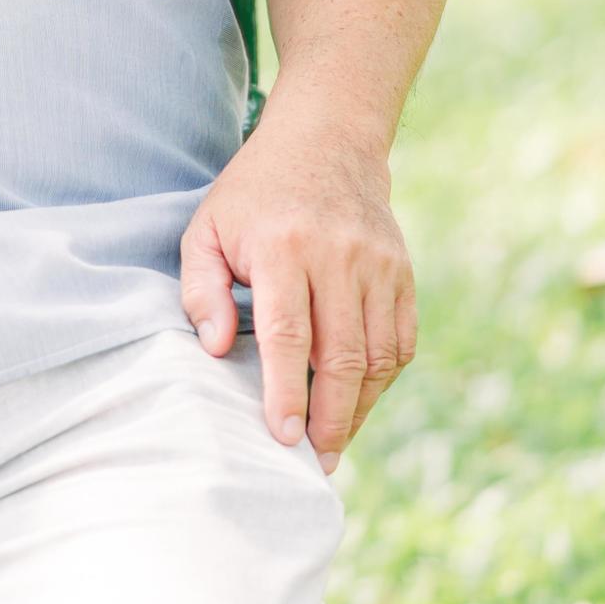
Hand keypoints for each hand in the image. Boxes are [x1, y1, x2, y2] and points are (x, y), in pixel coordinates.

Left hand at [179, 105, 413, 475]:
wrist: (325, 142)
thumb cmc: (253, 195)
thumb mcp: (206, 228)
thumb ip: (202, 289)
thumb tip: (217, 349)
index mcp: (283, 247)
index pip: (290, 335)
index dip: (287, 392)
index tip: (281, 437)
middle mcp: (338, 257)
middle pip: (341, 356)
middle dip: (329, 419)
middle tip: (314, 461)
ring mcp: (378, 265)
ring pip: (377, 356)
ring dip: (358, 407)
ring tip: (334, 442)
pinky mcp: (402, 273)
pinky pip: (401, 341)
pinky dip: (383, 379)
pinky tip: (359, 401)